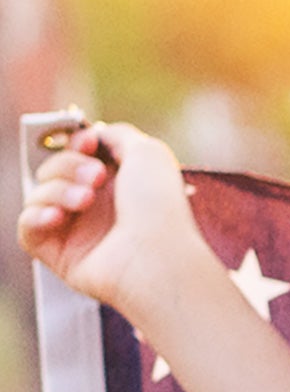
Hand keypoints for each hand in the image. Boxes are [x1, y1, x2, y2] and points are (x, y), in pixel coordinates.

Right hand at [18, 122, 204, 319]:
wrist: (158, 255)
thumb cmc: (158, 206)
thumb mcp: (148, 153)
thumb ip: (118, 135)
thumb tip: (96, 135)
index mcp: (118, 184)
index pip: (77, 155)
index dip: (76, 144)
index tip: (89, 143)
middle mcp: (97, 207)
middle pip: (53, 170)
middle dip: (68, 165)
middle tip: (96, 177)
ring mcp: (78, 232)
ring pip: (38, 195)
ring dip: (57, 190)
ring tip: (85, 200)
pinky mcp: (61, 256)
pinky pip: (28, 229)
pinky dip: (36, 217)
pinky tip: (58, 216)